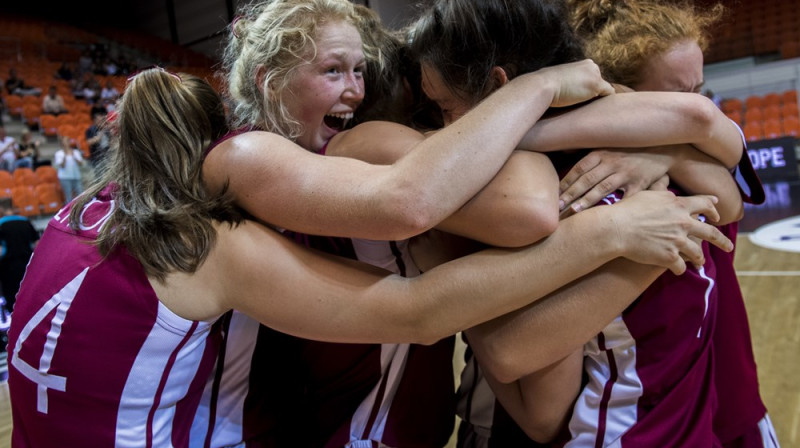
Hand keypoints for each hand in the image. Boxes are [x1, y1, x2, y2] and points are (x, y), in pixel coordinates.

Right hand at [538, 59, 614, 107]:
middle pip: (601, 83)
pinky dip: (605, 101)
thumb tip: (569, 90)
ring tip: (586, 106)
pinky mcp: (596, 85)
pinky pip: (609, 93)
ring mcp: (595, 75)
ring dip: (597, 98)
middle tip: (582, 103)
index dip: (588, 89)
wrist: (544, 85)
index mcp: (584, 63)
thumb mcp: (561, 77)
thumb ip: (570, 81)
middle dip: (594, 92)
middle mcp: (592, 66)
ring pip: (604, 90)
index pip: (594, 78)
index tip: (580, 98)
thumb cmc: (547, 84)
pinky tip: (596, 107)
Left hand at [558, 148, 672, 215]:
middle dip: (570, 194)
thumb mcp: (609, 145)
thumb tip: (564, 150)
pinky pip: (626, 196)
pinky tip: (606, 216)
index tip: (554, 195)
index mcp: (601, 152)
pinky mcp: (639, 182)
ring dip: (587, 200)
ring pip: (602, 187)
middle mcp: (611, 161)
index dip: (565, 182)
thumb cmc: (630, 149)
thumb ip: (589, 152)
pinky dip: (617, 206)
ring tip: (574, 211)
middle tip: (557, 207)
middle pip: (587, 179)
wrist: (662, 148)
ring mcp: (626, 172)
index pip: (578, 168)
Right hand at [609, 190, 731, 274]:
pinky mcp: (668, 257)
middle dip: (722, 241)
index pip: (704, 204)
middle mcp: (683, 223)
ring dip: (699, 259)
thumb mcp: (648, 193)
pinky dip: (679, 269)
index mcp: (679, 205)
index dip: (713, 209)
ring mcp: (677, 241)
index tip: (717, 214)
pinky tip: (677, 270)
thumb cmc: (628, 209)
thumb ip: (662, 190)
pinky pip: (679, 266)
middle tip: (729, 247)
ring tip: (700, 263)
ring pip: (697, 253)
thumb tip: (667, 183)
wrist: (616, 228)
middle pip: (710, 233)